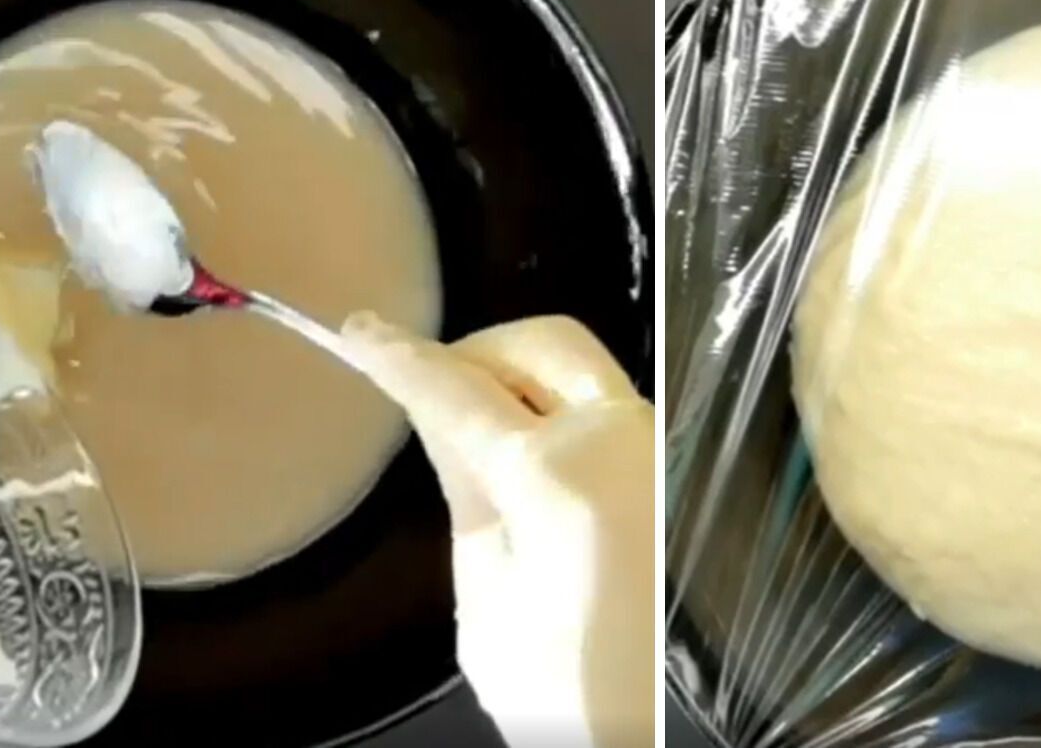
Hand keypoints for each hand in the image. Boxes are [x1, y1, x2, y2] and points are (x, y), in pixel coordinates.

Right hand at [341, 314, 653, 747]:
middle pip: (541, 345)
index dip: (401, 359)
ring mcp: (664, 454)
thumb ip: (465, 488)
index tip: (361, 333)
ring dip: (524, 390)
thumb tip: (441, 418)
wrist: (652, 733)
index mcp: (562, 475)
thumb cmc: (563, 686)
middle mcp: (628, 441)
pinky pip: (610, 417)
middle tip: (435, 393)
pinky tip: (534, 476)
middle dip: (480, 354)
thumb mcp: (486, 592)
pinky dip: (563, 421)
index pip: (459, 390)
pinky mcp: (679, 479)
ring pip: (581, 375)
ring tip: (483, 452)